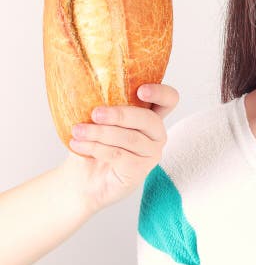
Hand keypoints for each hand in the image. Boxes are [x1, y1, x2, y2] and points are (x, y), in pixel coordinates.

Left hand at [59, 83, 178, 213]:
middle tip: (95, 113)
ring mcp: (151, 153)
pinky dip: (96, 148)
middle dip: (121, 114)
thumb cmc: (92, 145)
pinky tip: (78, 144)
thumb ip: (102, 105)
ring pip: (130, 138)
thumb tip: (82, 84)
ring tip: (77, 130)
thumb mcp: (97, 121)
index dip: (160, 93)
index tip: (140, 90)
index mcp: (150, 115)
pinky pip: (119, 155)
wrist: (83, 180)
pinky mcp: (140, 170)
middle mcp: (156, 133)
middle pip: (148, 119)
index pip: (169, 100)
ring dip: (100, 133)